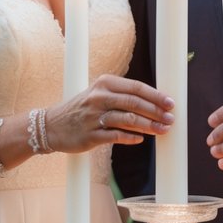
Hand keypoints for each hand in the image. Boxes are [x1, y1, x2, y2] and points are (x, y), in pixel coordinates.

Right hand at [44, 73, 173, 152]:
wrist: (52, 126)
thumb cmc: (82, 109)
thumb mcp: (99, 94)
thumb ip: (123, 96)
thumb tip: (154, 103)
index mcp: (104, 83)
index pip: (136, 87)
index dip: (156, 95)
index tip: (171, 103)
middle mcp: (99, 97)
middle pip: (134, 102)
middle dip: (156, 111)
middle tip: (171, 119)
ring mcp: (93, 117)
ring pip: (127, 120)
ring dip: (148, 126)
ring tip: (162, 130)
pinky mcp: (90, 135)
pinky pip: (116, 136)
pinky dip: (131, 137)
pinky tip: (141, 139)